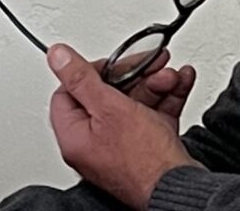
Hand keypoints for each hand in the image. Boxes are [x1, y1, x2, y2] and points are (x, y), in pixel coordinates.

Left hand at [48, 44, 201, 210]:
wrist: (178, 185)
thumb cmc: (143, 161)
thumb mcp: (110, 108)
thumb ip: (82, 79)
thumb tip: (56, 55)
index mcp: (76, 135)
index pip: (69, 93)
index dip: (90, 72)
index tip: (113, 63)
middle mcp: (96, 140)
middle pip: (108, 93)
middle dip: (136, 74)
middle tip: (152, 64)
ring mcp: (124, 142)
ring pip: (136, 99)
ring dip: (158, 82)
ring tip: (172, 77)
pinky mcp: (148, 142)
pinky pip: (155, 110)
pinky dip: (169, 94)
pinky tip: (182, 82)